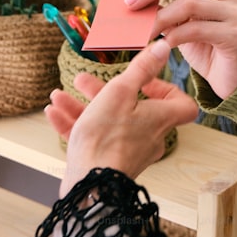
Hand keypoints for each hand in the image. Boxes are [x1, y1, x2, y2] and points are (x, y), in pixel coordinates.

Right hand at [46, 41, 197, 196]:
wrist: (89, 189)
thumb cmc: (106, 140)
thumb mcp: (120, 92)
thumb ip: (141, 69)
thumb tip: (164, 47)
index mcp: (158, 119)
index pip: (182, 105)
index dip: (167, 89)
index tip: (146, 83)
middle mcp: (148, 137)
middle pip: (133, 108)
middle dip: (104, 90)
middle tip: (84, 80)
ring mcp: (128, 152)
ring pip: (108, 122)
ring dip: (83, 106)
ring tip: (60, 94)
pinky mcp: (108, 165)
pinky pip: (93, 140)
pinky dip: (75, 125)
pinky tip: (54, 112)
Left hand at [125, 0, 236, 100]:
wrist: (235, 80)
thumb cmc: (207, 50)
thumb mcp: (183, 26)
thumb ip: (166, 11)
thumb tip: (132, 3)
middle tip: (130, 5)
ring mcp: (236, 13)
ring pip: (190, 3)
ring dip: (160, 18)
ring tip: (143, 32)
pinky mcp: (236, 35)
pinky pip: (198, 29)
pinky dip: (175, 36)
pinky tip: (163, 44)